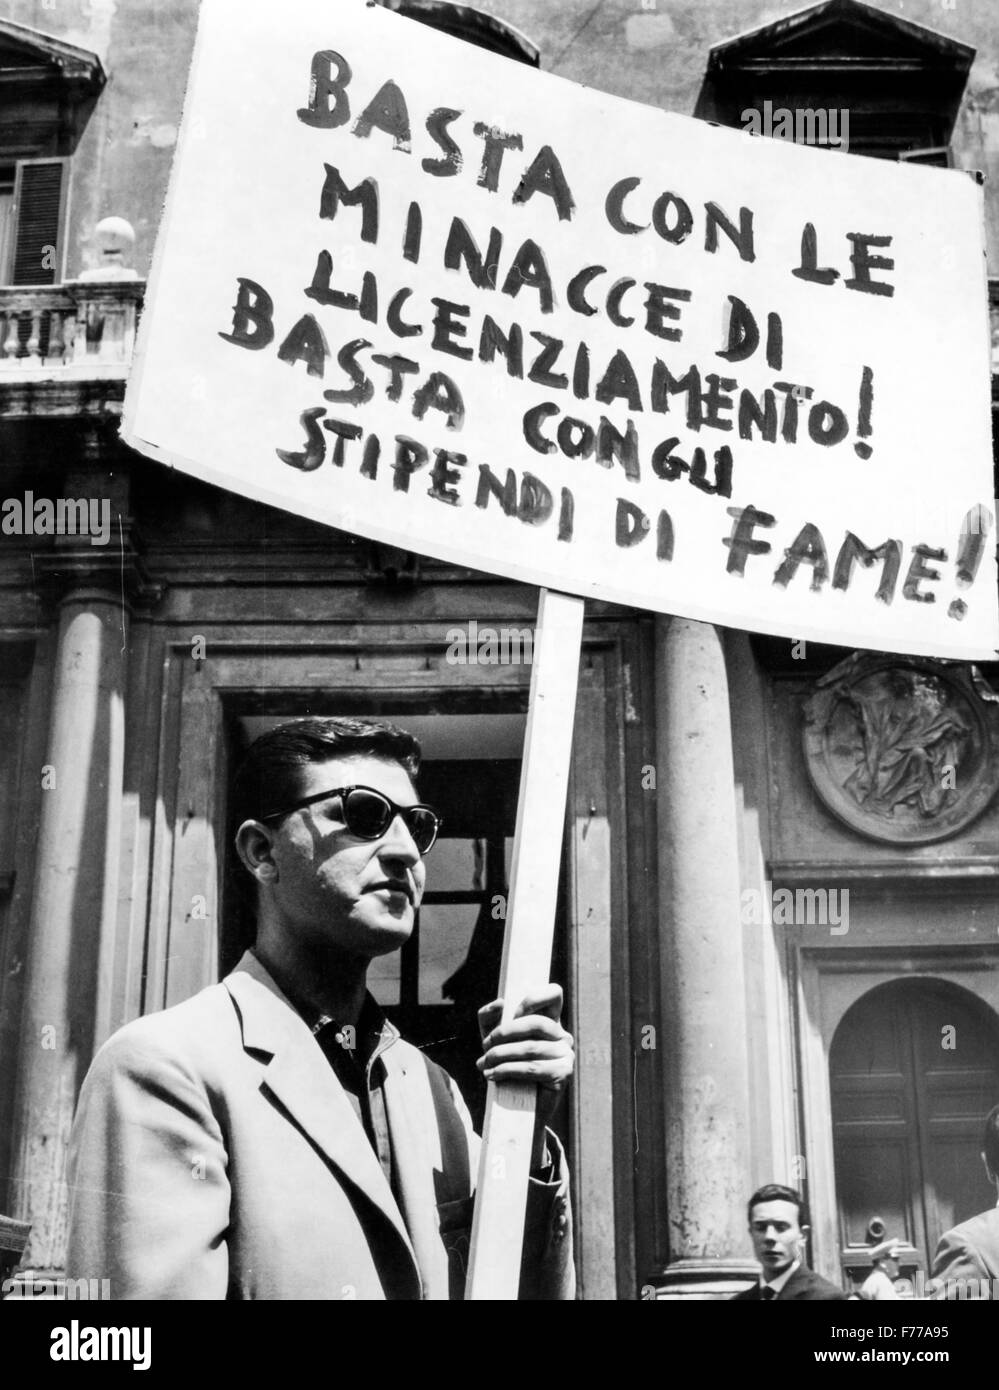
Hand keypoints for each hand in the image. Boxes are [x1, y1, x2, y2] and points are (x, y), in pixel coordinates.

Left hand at [475, 985, 573, 1162]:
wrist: (518, 1108)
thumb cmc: (507, 1067)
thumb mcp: (494, 1040)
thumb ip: (490, 1018)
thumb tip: (498, 1004)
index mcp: (551, 1021)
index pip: (553, 993)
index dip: (532, 999)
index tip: (512, 1013)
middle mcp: (562, 1035)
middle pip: (536, 1022)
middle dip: (505, 1032)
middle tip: (486, 1045)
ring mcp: (566, 1055)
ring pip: (530, 1047)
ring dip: (500, 1055)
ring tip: (483, 1064)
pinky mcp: (562, 1074)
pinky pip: (532, 1068)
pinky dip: (507, 1070)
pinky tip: (492, 1075)